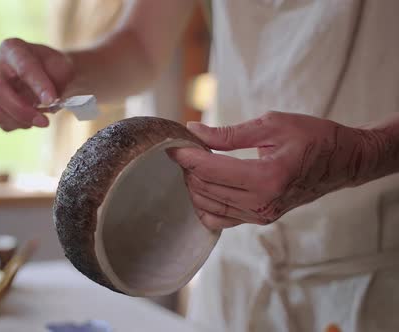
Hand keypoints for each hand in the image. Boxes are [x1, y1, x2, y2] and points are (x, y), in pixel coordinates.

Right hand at [0, 38, 73, 130]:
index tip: (51, 100)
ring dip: (21, 121)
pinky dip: (18, 125)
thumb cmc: (56, 69)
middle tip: (45, 122)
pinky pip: (0, 121)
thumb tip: (46, 100)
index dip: (37, 85)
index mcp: (12, 48)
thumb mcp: (62, 66)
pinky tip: (32, 120)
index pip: (23, 67)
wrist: (52, 76)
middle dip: (22, 110)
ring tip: (42, 121)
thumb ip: (57, 78)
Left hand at [167, 111, 374, 229]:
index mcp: (267, 177)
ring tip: (194, 164)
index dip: (186, 156)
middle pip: (206, 188)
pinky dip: (205, 205)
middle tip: (186, 148)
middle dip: (189, 168)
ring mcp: (261, 215)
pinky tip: (203, 187)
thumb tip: (194, 131)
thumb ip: (229, 133)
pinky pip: (221, 220)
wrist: (343, 161)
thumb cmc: (313, 137)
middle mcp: (263, 202)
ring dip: (194, 185)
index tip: (172, 144)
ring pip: (209, 206)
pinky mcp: (261, 219)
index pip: (211, 170)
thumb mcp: (272, 125)